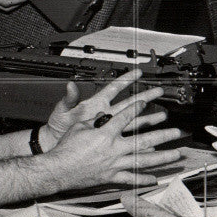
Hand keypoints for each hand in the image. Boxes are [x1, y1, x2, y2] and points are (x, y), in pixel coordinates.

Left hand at [40, 68, 165, 150]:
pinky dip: (138, 141)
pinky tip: (150, 142)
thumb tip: (71, 86)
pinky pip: (127, 139)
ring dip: (147, 119)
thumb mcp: (63, 111)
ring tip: (162, 116)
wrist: (54, 144)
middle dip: (145, 96)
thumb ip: (69, 99)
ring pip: (132, 121)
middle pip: (129, 103)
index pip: (114, 88)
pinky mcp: (108, 140)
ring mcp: (108, 127)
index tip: (138, 72)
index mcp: (96, 103)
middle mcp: (105, 113)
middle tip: (159, 91)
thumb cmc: (57, 126)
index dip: (126, 80)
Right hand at [47, 99, 182, 189]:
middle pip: (143, 139)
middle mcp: (114, 148)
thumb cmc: (66, 147)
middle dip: (162, 135)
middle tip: (176, 132)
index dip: (137, 108)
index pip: (126, 117)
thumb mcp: (79, 126)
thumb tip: (106, 113)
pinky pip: (131, 178)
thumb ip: (96, 119)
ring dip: (162, 156)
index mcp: (105, 133)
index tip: (147, 101)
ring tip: (176, 154)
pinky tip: (155, 178)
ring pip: (143, 160)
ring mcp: (114, 163)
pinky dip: (143, 179)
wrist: (58, 169)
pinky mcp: (111, 176)